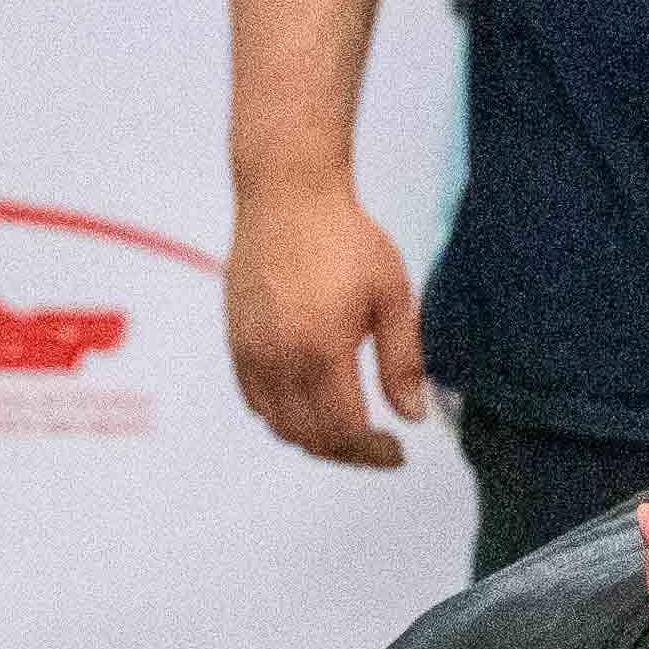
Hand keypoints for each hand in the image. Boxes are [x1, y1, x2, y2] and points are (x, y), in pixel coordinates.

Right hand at [227, 176, 428, 467]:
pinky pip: (256, 401)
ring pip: (280, 426)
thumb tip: (413, 415)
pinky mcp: (235, 341)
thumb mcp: (392, 295)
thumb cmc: (345, 238)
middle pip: (310, 438)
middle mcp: (279, 357)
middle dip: (349, 453)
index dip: (373, 452)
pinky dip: (284, 416)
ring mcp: (251, 351)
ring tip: (349, 428)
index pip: (344, 430)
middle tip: (379, 446)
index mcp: (321, 347)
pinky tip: (313, 403)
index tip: (397, 449)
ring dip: (316, 438)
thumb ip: (402, 361)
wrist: (287, 196)